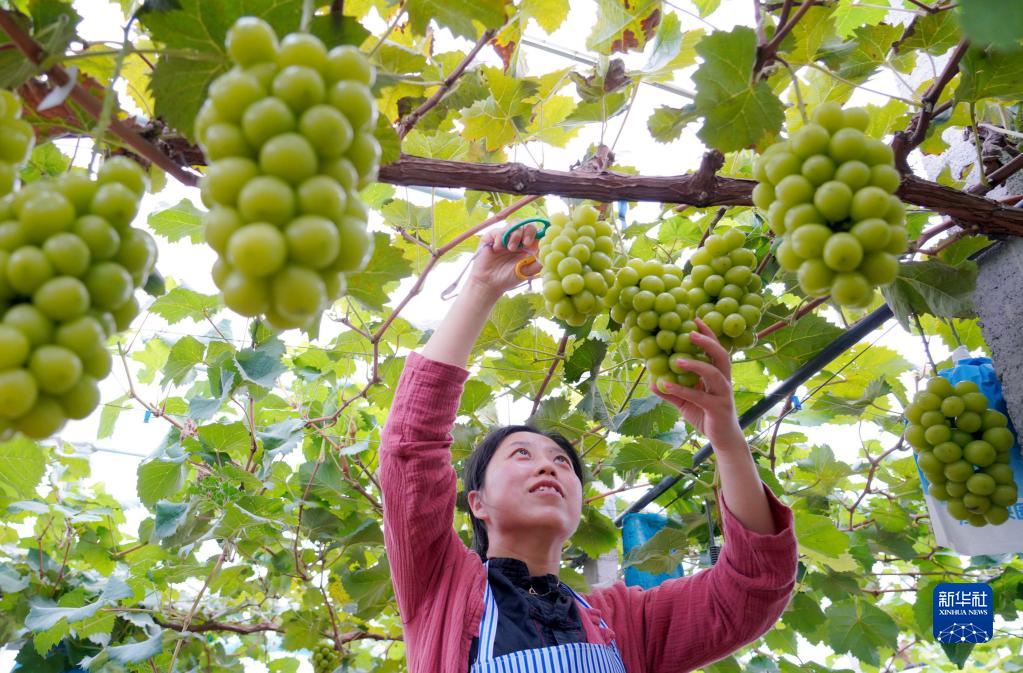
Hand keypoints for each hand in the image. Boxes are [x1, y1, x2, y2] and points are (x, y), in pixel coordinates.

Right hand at [468, 221, 541, 294]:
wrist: (489, 283)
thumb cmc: (509, 278)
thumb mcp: (527, 271)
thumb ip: (538, 263)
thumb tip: (549, 254)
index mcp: (528, 245)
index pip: (537, 231)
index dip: (540, 232)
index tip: (538, 241)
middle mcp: (517, 238)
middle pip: (527, 223)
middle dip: (528, 231)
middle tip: (526, 243)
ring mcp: (505, 236)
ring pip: (515, 223)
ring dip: (515, 235)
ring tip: (511, 249)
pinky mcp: (492, 236)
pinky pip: (499, 230)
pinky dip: (500, 239)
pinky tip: (498, 249)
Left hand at [650, 318, 746, 451]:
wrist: (723, 440)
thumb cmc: (706, 416)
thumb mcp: (686, 402)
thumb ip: (671, 391)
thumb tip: (652, 381)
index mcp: (718, 375)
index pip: (715, 350)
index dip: (708, 334)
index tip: (695, 318)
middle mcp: (724, 381)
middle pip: (720, 356)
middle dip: (707, 341)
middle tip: (690, 331)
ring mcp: (723, 394)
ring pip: (714, 373)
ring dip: (695, 363)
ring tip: (676, 359)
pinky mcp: (718, 408)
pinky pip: (699, 396)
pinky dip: (682, 389)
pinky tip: (667, 385)